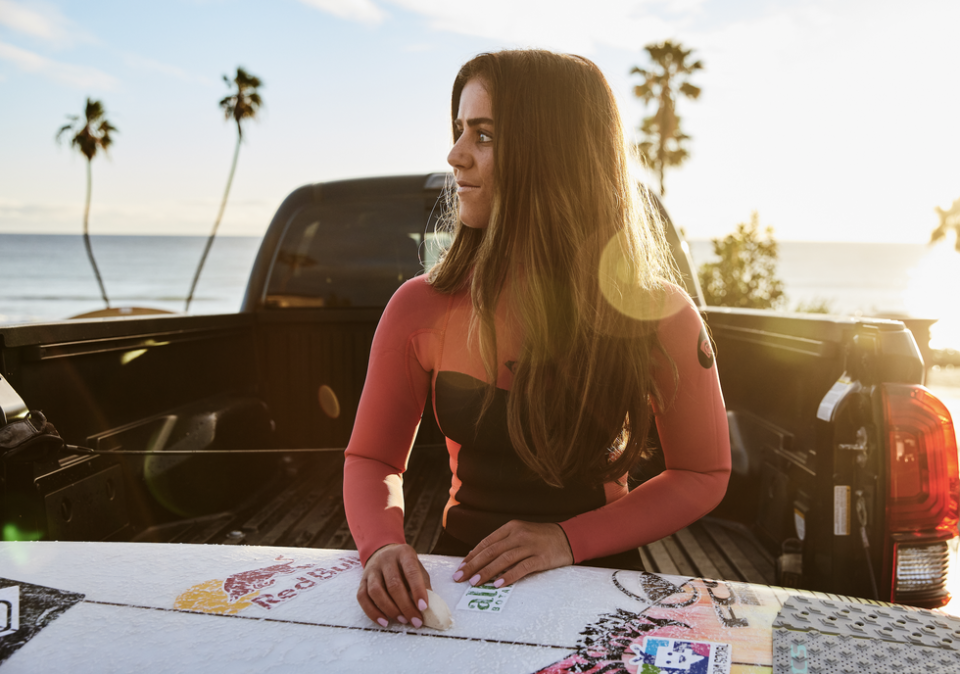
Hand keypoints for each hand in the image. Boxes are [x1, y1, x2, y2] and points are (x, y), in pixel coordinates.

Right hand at [357, 543, 431, 627]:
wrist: (384, 552)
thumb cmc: (405, 565)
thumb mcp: (418, 568)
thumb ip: (423, 584)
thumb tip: (429, 607)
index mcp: (404, 553)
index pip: (411, 571)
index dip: (417, 590)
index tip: (423, 607)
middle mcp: (386, 559)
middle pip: (393, 584)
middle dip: (406, 606)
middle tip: (415, 621)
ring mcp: (372, 569)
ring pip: (376, 591)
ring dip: (390, 609)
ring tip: (402, 620)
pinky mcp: (362, 580)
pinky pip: (363, 597)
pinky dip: (372, 612)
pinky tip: (384, 621)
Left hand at [454, 520, 572, 587]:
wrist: (568, 537)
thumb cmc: (540, 538)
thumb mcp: (520, 534)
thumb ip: (502, 544)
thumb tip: (478, 557)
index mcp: (511, 527)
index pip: (486, 542)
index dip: (472, 556)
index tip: (460, 567)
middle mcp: (519, 534)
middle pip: (491, 551)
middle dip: (473, 565)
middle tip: (460, 577)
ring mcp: (530, 545)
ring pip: (503, 559)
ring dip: (487, 572)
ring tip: (475, 582)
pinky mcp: (541, 557)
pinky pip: (522, 567)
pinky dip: (509, 576)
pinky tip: (498, 584)